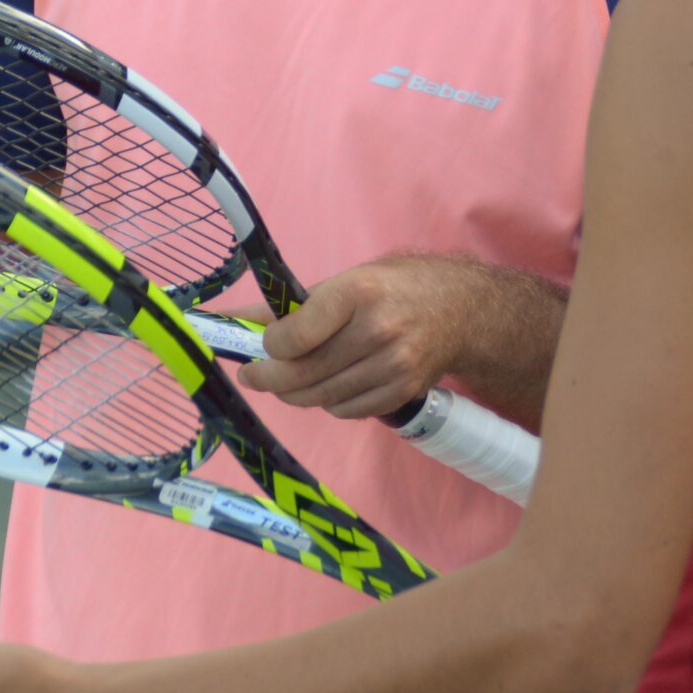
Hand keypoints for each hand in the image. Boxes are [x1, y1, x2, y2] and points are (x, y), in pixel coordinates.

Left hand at [238, 256, 470, 419]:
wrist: (460, 310)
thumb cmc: (393, 289)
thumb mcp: (344, 282)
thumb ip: (289, 306)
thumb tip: (232, 319)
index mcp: (358, 292)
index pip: (295, 335)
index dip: (268, 347)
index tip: (261, 345)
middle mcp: (379, 330)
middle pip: (303, 373)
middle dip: (268, 378)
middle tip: (253, 375)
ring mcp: (394, 365)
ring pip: (321, 397)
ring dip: (295, 393)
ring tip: (287, 381)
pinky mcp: (402, 392)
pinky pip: (346, 410)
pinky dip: (328, 403)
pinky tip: (327, 385)